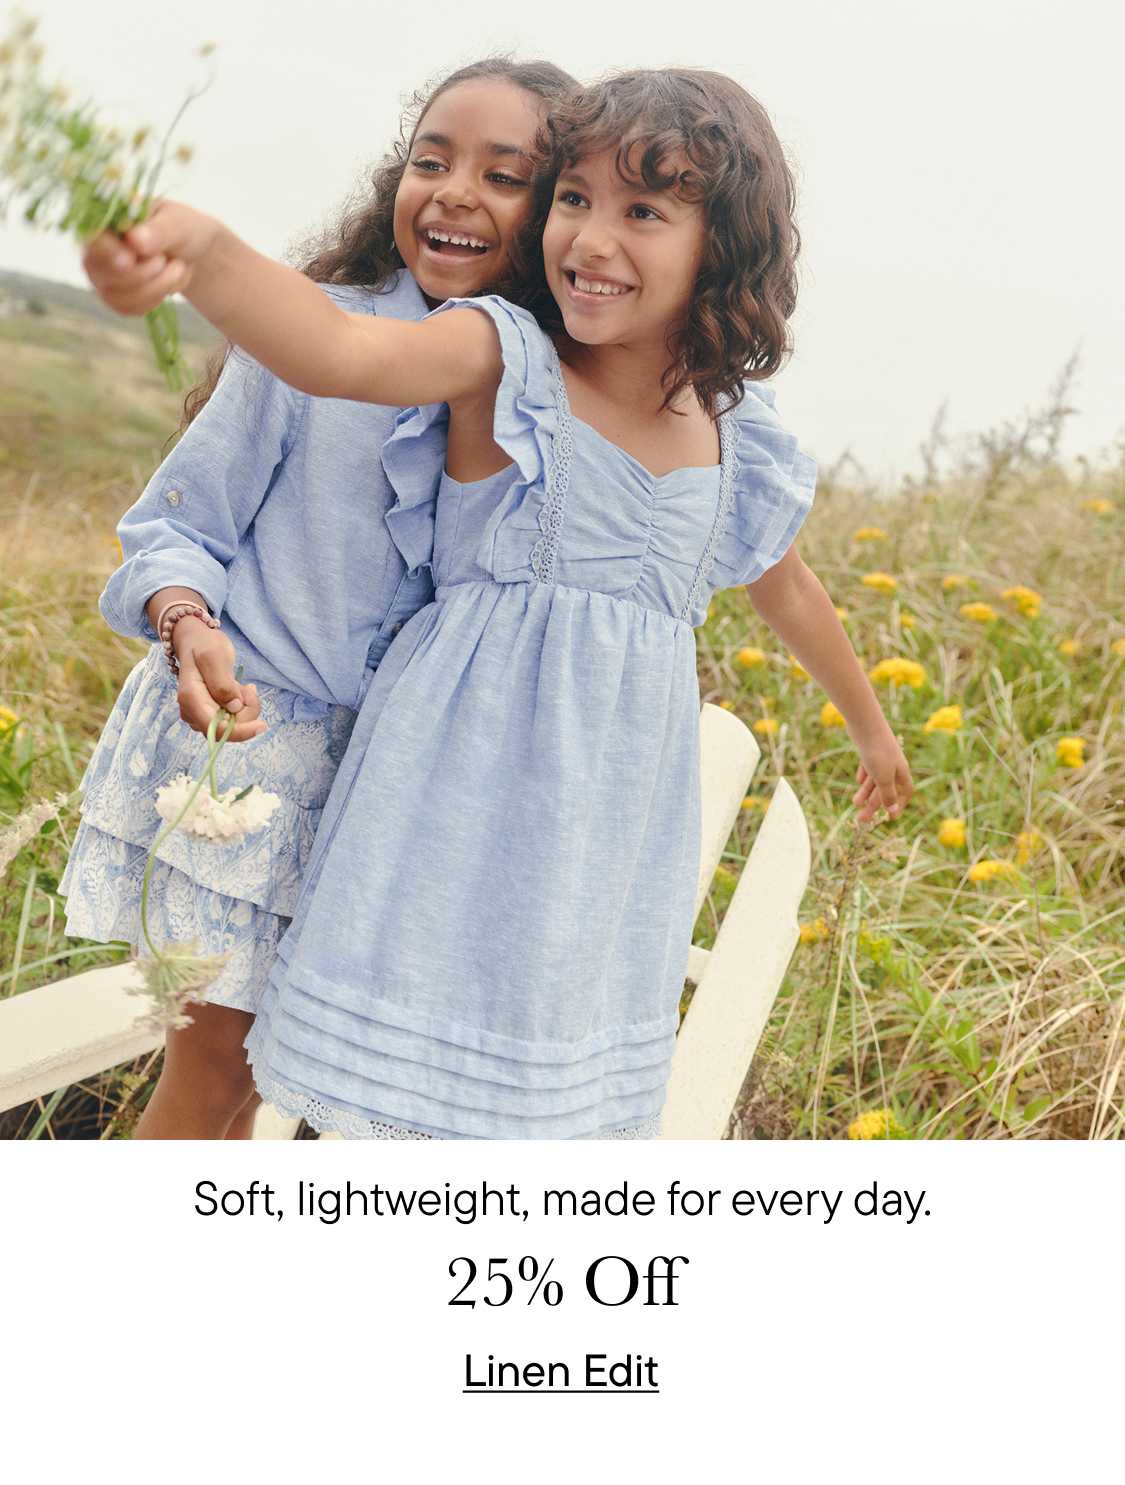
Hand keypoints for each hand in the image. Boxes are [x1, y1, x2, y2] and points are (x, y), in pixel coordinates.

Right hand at [82, 201, 221, 315]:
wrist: (192, 251)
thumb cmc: (180, 229)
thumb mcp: (177, 223)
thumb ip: (158, 230)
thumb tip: (134, 240)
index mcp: (107, 223)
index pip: (93, 240)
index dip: (108, 253)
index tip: (129, 261)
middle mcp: (97, 251)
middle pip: (104, 274)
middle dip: (142, 274)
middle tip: (166, 260)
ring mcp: (104, 276)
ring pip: (117, 296)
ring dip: (154, 288)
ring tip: (177, 268)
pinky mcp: (117, 297)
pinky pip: (129, 309)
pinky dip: (154, 300)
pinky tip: (167, 284)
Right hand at [173, 619, 266, 742]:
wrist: (196, 641)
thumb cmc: (205, 646)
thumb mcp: (215, 657)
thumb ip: (224, 683)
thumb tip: (234, 707)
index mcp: (191, 699)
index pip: (216, 729)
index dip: (241, 732)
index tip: (262, 725)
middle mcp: (192, 712)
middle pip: (228, 728)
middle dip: (246, 710)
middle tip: (249, 686)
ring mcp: (200, 715)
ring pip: (233, 725)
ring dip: (246, 707)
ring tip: (242, 685)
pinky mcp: (209, 714)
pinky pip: (233, 719)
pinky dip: (242, 707)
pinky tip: (239, 690)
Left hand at [852, 727, 911, 823]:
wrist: (865, 723)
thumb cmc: (877, 752)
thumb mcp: (883, 778)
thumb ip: (888, 794)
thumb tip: (893, 811)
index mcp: (901, 772)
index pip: (905, 792)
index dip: (899, 805)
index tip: (891, 818)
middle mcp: (893, 764)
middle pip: (886, 789)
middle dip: (875, 804)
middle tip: (862, 819)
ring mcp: (882, 756)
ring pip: (875, 778)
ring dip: (866, 792)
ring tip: (855, 803)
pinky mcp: (869, 749)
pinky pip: (869, 766)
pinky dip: (864, 775)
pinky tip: (858, 780)